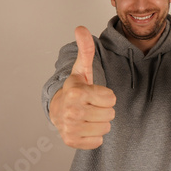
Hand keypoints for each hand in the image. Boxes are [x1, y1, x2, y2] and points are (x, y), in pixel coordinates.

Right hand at [49, 26, 115, 148]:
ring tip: (89, 115)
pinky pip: (98, 141)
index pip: (112, 99)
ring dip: (100, 122)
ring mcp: (70, 128)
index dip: (106, 96)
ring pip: (106, 128)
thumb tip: (81, 28)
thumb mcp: (83, 69)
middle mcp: (72, 112)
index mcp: (76, 93)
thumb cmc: (76, 89)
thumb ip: (86, 49)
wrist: (58, 110)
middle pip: (110, 114)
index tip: (94, 93)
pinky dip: (94, 136)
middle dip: (104, 109)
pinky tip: (85, 127)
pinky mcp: (71, 141)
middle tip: (91, 105)